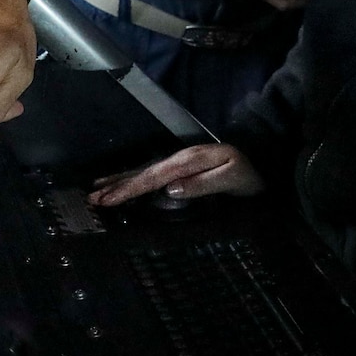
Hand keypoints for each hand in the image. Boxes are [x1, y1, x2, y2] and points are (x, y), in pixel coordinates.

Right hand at [88, 144, 263, 206]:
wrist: (264, 155)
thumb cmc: (249, 171)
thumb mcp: (231, 178)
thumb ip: (202, 183)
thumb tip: (170, 189)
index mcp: (187, 162)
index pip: (152, 177)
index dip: (129, 189)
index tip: (108, 199)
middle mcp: (179, 159)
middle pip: (142, 173)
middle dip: (116, 186)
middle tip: (91, 199)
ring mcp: (180, 162)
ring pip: (144, 171)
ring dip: (120, 180)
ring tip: (96, 189)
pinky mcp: (183, 167)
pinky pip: (152, 173)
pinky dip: (133, 177)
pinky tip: (124, 182)